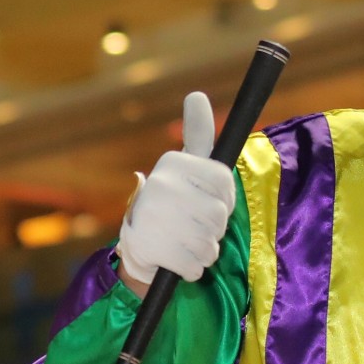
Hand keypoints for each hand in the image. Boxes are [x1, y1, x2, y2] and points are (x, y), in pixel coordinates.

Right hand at [116, 92, 235, 293]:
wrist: (137, 244)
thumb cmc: (173, 202)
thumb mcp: (186, 167)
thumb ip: (198, 135)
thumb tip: (196, 95)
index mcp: (173, 163)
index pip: (225, 182)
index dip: (225, 198)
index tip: (210, 200)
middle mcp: (161, 185)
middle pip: (220, 214)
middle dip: (214, 227)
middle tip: (193, 224)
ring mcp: (154, 216)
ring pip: (210, 242)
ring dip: (205, 250)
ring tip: (186, 242)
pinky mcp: (150, 248)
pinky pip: (195, 265)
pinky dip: (192, 268)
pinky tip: (177, 258)